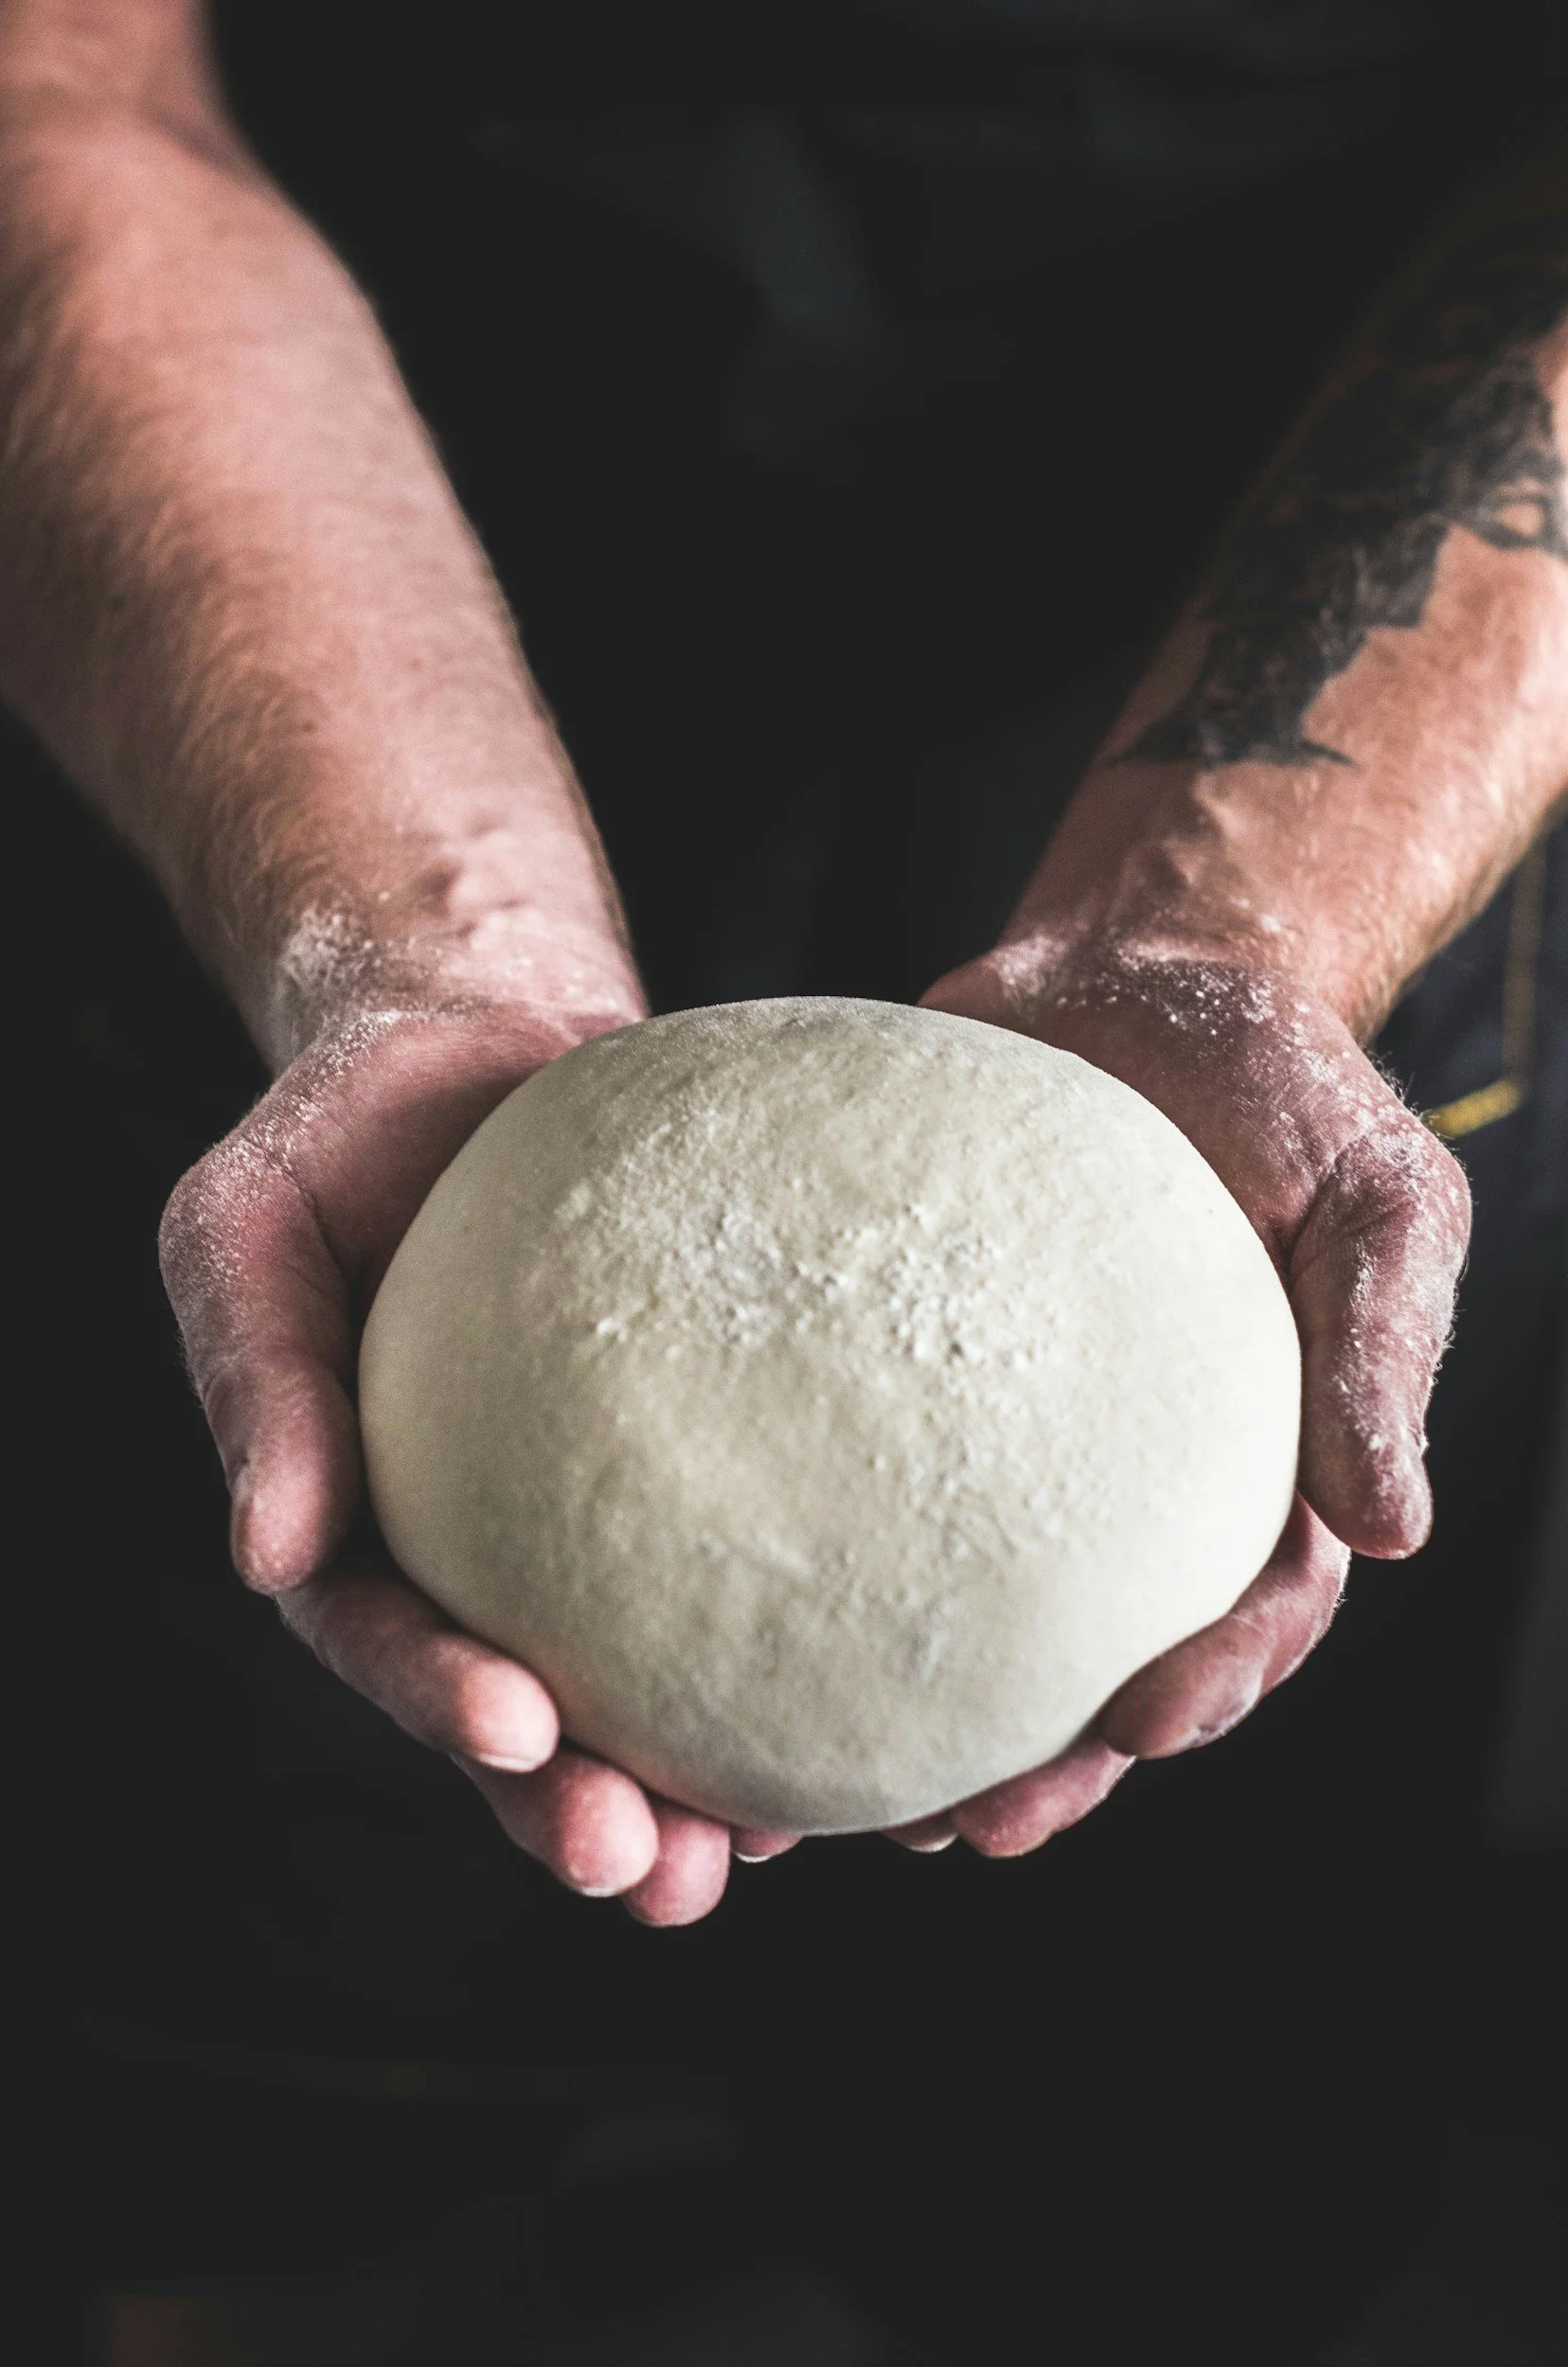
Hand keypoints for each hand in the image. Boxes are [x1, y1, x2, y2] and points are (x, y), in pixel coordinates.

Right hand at [160, 995, 742, 1927]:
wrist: (486, 1042)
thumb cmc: (345, 1134)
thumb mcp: (251, 1230)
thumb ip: (256, 1379)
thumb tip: (262, 1552)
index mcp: (362, 1517)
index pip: (387, 1638)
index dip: (440, 1702)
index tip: (517, 1731)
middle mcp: (484, 1546)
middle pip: (526, 1716)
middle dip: (582, 1812)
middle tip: (654, 1877)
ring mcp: (599, 1516)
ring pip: (650, 1680)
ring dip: (699, 1784)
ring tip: (763, 1848)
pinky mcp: (709, 1457)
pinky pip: (755, 1560)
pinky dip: (804, 1642)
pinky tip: (876, 1695)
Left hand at [868, 936, 1470, 1861]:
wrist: (1133, 973)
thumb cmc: (1281, 1083)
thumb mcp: (1377, 1195)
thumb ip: (1380, 1347)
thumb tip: (1399, 1532)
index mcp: (1259, 1462)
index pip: (1253, 1611)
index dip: (1207, 1685)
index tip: (1145, 1727)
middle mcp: (1131, 1480)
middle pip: (1101, 1658)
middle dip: (1053, 1763)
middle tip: (977, 1825)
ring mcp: (1014, 1440)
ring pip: (976, 1615)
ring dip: (928, 1720)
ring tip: (850, 1802)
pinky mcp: (910, 1382)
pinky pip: (867, 1487)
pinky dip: (826, 1572)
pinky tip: (755, 1629)